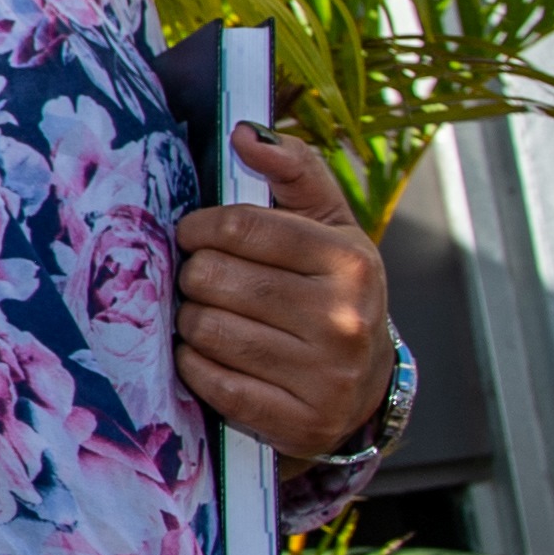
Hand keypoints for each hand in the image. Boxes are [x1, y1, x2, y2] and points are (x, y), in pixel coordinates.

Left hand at [175, 123, 395, 462]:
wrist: (361, 383)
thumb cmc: (330, 290)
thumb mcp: (325, 225)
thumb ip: (291, 170)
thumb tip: (246, 133)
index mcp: (349, 261)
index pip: (238, 228)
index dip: (199, 228)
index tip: (195, 235)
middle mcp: (344, 319)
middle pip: (212, 278)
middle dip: (196, 276)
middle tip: (208, 282)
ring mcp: (324, 376)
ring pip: (204, 328)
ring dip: (192, 320)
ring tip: (215, 317)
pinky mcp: (297, 421)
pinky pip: (207, 379)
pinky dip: (195, 365)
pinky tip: (215, 356)